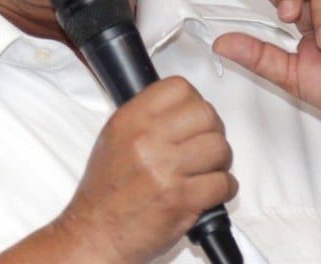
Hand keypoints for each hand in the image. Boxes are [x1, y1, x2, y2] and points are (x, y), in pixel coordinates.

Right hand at [56, 77, 236, 262]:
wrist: (96, 231)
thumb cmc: (105, 191)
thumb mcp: (112, 139)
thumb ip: (144, 119)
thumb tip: (181, 107)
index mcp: (129, 121)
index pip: (179, 88)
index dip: (193, 101)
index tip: (191, 117)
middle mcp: (146, 140)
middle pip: (206, 115)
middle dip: (212, 132)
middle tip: (202, 145)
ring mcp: (165, 170)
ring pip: (220, 148)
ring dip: (220, 161)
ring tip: (205, 169)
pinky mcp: (182, 199)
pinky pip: (224, 183)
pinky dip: (223, 188)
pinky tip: (206, 191)